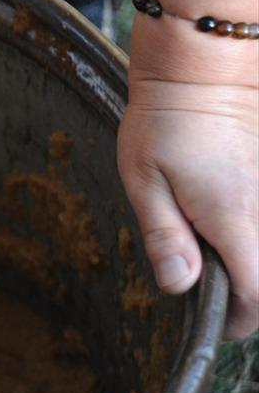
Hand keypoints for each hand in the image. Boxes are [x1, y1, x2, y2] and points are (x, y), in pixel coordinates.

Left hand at [117, 0, 258, 339]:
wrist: (202, 72)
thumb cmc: (165, 123)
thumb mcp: (145, 182)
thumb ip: (164, 237)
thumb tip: (179, 286)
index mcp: (236, 218)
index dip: (237, 319)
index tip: (209, 316)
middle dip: (247, 295)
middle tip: (203, 281)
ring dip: (248, 265)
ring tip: (208, 248)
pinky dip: (248, 238)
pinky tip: (219, 223)